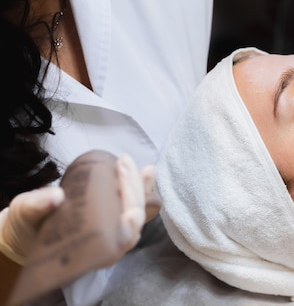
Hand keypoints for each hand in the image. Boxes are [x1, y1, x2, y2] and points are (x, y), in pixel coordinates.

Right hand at [0, 154, 158, 266]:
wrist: (28, 228)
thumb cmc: (29, 224)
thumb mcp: (27, 214)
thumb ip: (38, 206)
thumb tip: (55, 196)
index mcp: (92, 250)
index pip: (123, 233)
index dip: (129, 214)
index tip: (127, 193)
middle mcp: (108, 244)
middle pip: (134, 218)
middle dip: (134, 189)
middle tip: (125, 163)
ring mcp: (113, 231)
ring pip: (137, 212)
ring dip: (143, 189)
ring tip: (146, 169)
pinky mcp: (113, 219)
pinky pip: (132, 205)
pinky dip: (140, 189)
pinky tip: (146, 171)